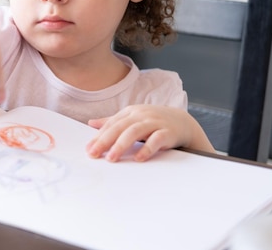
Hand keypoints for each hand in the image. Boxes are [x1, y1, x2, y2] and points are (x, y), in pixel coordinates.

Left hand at [86, 105, 213, 161]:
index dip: (99, 136)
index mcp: (130, 113)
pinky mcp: (167, 132)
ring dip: (122, 145)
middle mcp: (141, 115)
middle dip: (105, 141)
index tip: (88, 149)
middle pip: (120, 127)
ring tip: (112, 158)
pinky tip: (139, 158)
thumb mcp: (132, 119)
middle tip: (94, 154)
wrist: (182, 122)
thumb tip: (91, 123)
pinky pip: (156, 139)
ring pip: (135, 131)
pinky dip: (147, 148)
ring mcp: (154, 122)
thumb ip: (112, 122)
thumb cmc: (153, 122)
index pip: (111, 124)